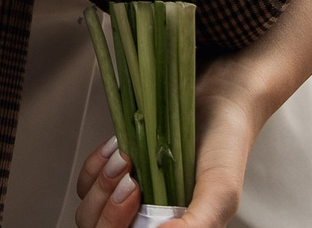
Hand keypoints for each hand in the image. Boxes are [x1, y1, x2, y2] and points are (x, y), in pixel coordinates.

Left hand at [73, 61, 271, 227]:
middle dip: (110, 210)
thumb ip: (197, 224)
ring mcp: (129, 198)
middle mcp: (147, 220)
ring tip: (125, 160)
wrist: (217, 97)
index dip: (120, 224)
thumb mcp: (220, 192)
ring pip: (90, 212)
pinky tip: (116, 150)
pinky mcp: (117, 173)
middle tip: (132, 181)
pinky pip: (87, 183)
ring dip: (101, 186)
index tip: (136, 194)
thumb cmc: (224, 147)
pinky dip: (95, 167)